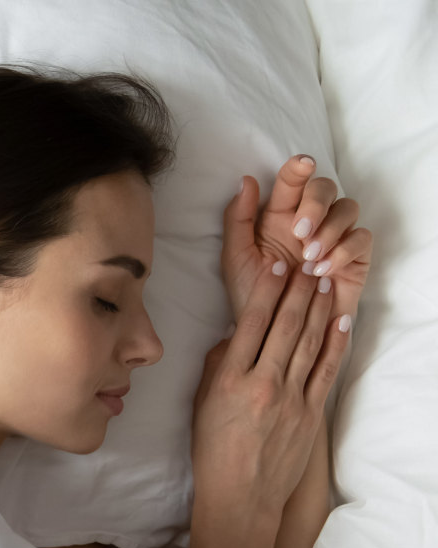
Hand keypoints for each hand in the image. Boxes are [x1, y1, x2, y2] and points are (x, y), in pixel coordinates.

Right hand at [192, 262, 351, 518]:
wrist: (240, 496)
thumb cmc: (213, 451)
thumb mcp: (202, 404)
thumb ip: (218, 367)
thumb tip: (236, 337)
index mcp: (230, 381)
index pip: (252, 326)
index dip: (266, 293)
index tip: (276, 268)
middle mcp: (263, 385)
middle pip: (286, 328)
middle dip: (298, 292)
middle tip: (307, 263)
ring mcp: (291, 399)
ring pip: (309, 343)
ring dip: (319, 308)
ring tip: (324, 281)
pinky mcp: (311, 413)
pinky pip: (325, 370)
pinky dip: (335, 342)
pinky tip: (340, 319)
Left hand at [224, 156, 373, 336]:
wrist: (273, 331)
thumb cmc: (254, 294)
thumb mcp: (236, 257)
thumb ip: (238, 219)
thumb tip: (248, 179)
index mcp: (279, 214)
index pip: (293, 181)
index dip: (299, 168)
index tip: (302, 164)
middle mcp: (310, 220)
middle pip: (326, 187)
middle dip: (316, 203)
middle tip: (299, 232)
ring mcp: (335, 236)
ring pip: (348, 209)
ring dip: (329, 229)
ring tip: (309, 258)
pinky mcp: (354, 257)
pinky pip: (361, 238)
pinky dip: (344, 250)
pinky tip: (323, 271)